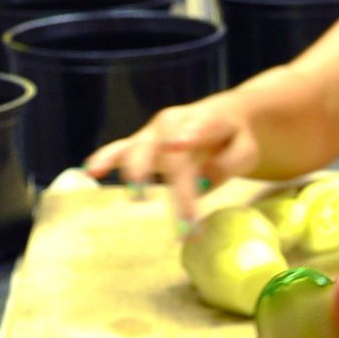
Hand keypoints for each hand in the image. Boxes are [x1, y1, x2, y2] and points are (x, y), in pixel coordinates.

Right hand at [83, 97, 259, 222]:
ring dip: (136, 172)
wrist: (223, 116)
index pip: (198, 128)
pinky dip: (105, 158)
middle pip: (170, 153)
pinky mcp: (140, 144)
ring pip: (139, 148)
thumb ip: (231, 162)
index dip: (187, 136)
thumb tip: (205, 179)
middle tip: (186, 220)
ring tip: (136, 196)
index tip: (178, 146)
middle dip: (177, 187)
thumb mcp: (247, 147)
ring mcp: (153, 133)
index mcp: (206, 118)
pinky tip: (91, 171)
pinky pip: (119, 149)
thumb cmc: (235, 137)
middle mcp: (174, 122)